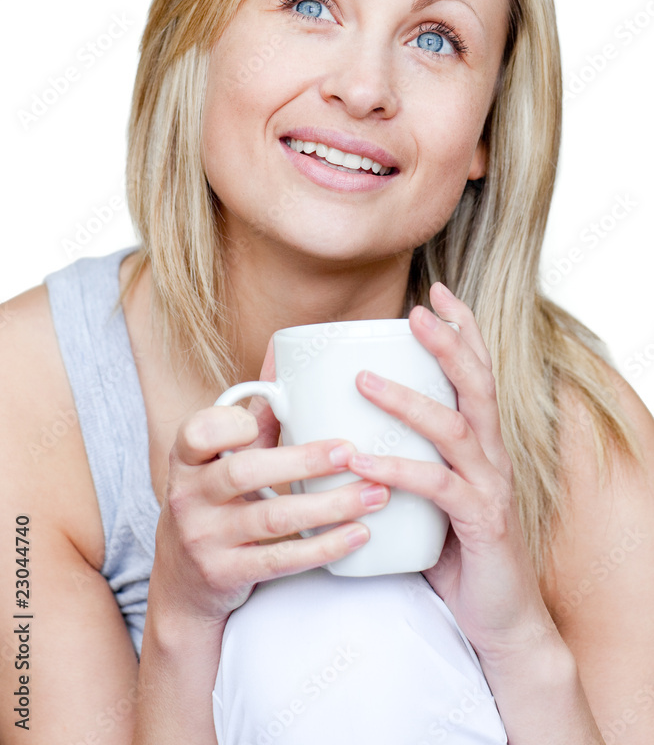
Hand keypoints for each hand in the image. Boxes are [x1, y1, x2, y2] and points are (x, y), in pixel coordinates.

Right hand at [149, 341, 390, 626]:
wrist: (182, 583)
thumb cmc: (215, 501)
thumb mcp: (221, 459)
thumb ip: (255, 418)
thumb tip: (286, 359)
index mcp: (187, 457)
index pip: (197, 431)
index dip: (231, 423)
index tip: (277, 413)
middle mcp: (188, 496)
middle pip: (245, 472)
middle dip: (303, 461)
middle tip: (351, 452)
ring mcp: (204, 538)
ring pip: (272, 518)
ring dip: (330, 506)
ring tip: (375, 494)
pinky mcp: (225, 573)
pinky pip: (281, 561)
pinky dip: (324, 547)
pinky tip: (359, 534)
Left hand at [347, 282, 555, 663]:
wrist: (499, 620)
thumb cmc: (455, 551)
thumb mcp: (427, 496)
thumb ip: (401, 460)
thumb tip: (340, 432)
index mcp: (482, 442)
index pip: (477, 373)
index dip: (462, 329)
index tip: (437, 292)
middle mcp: (493, 455)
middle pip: (476, 385)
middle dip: (447, 343)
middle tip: (416, 312)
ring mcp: (491, 487)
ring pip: (454, 428)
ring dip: (408, 400)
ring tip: (363, 380)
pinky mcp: (481, 522)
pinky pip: (436, 487)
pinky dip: (395, 469)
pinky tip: (359, 459)